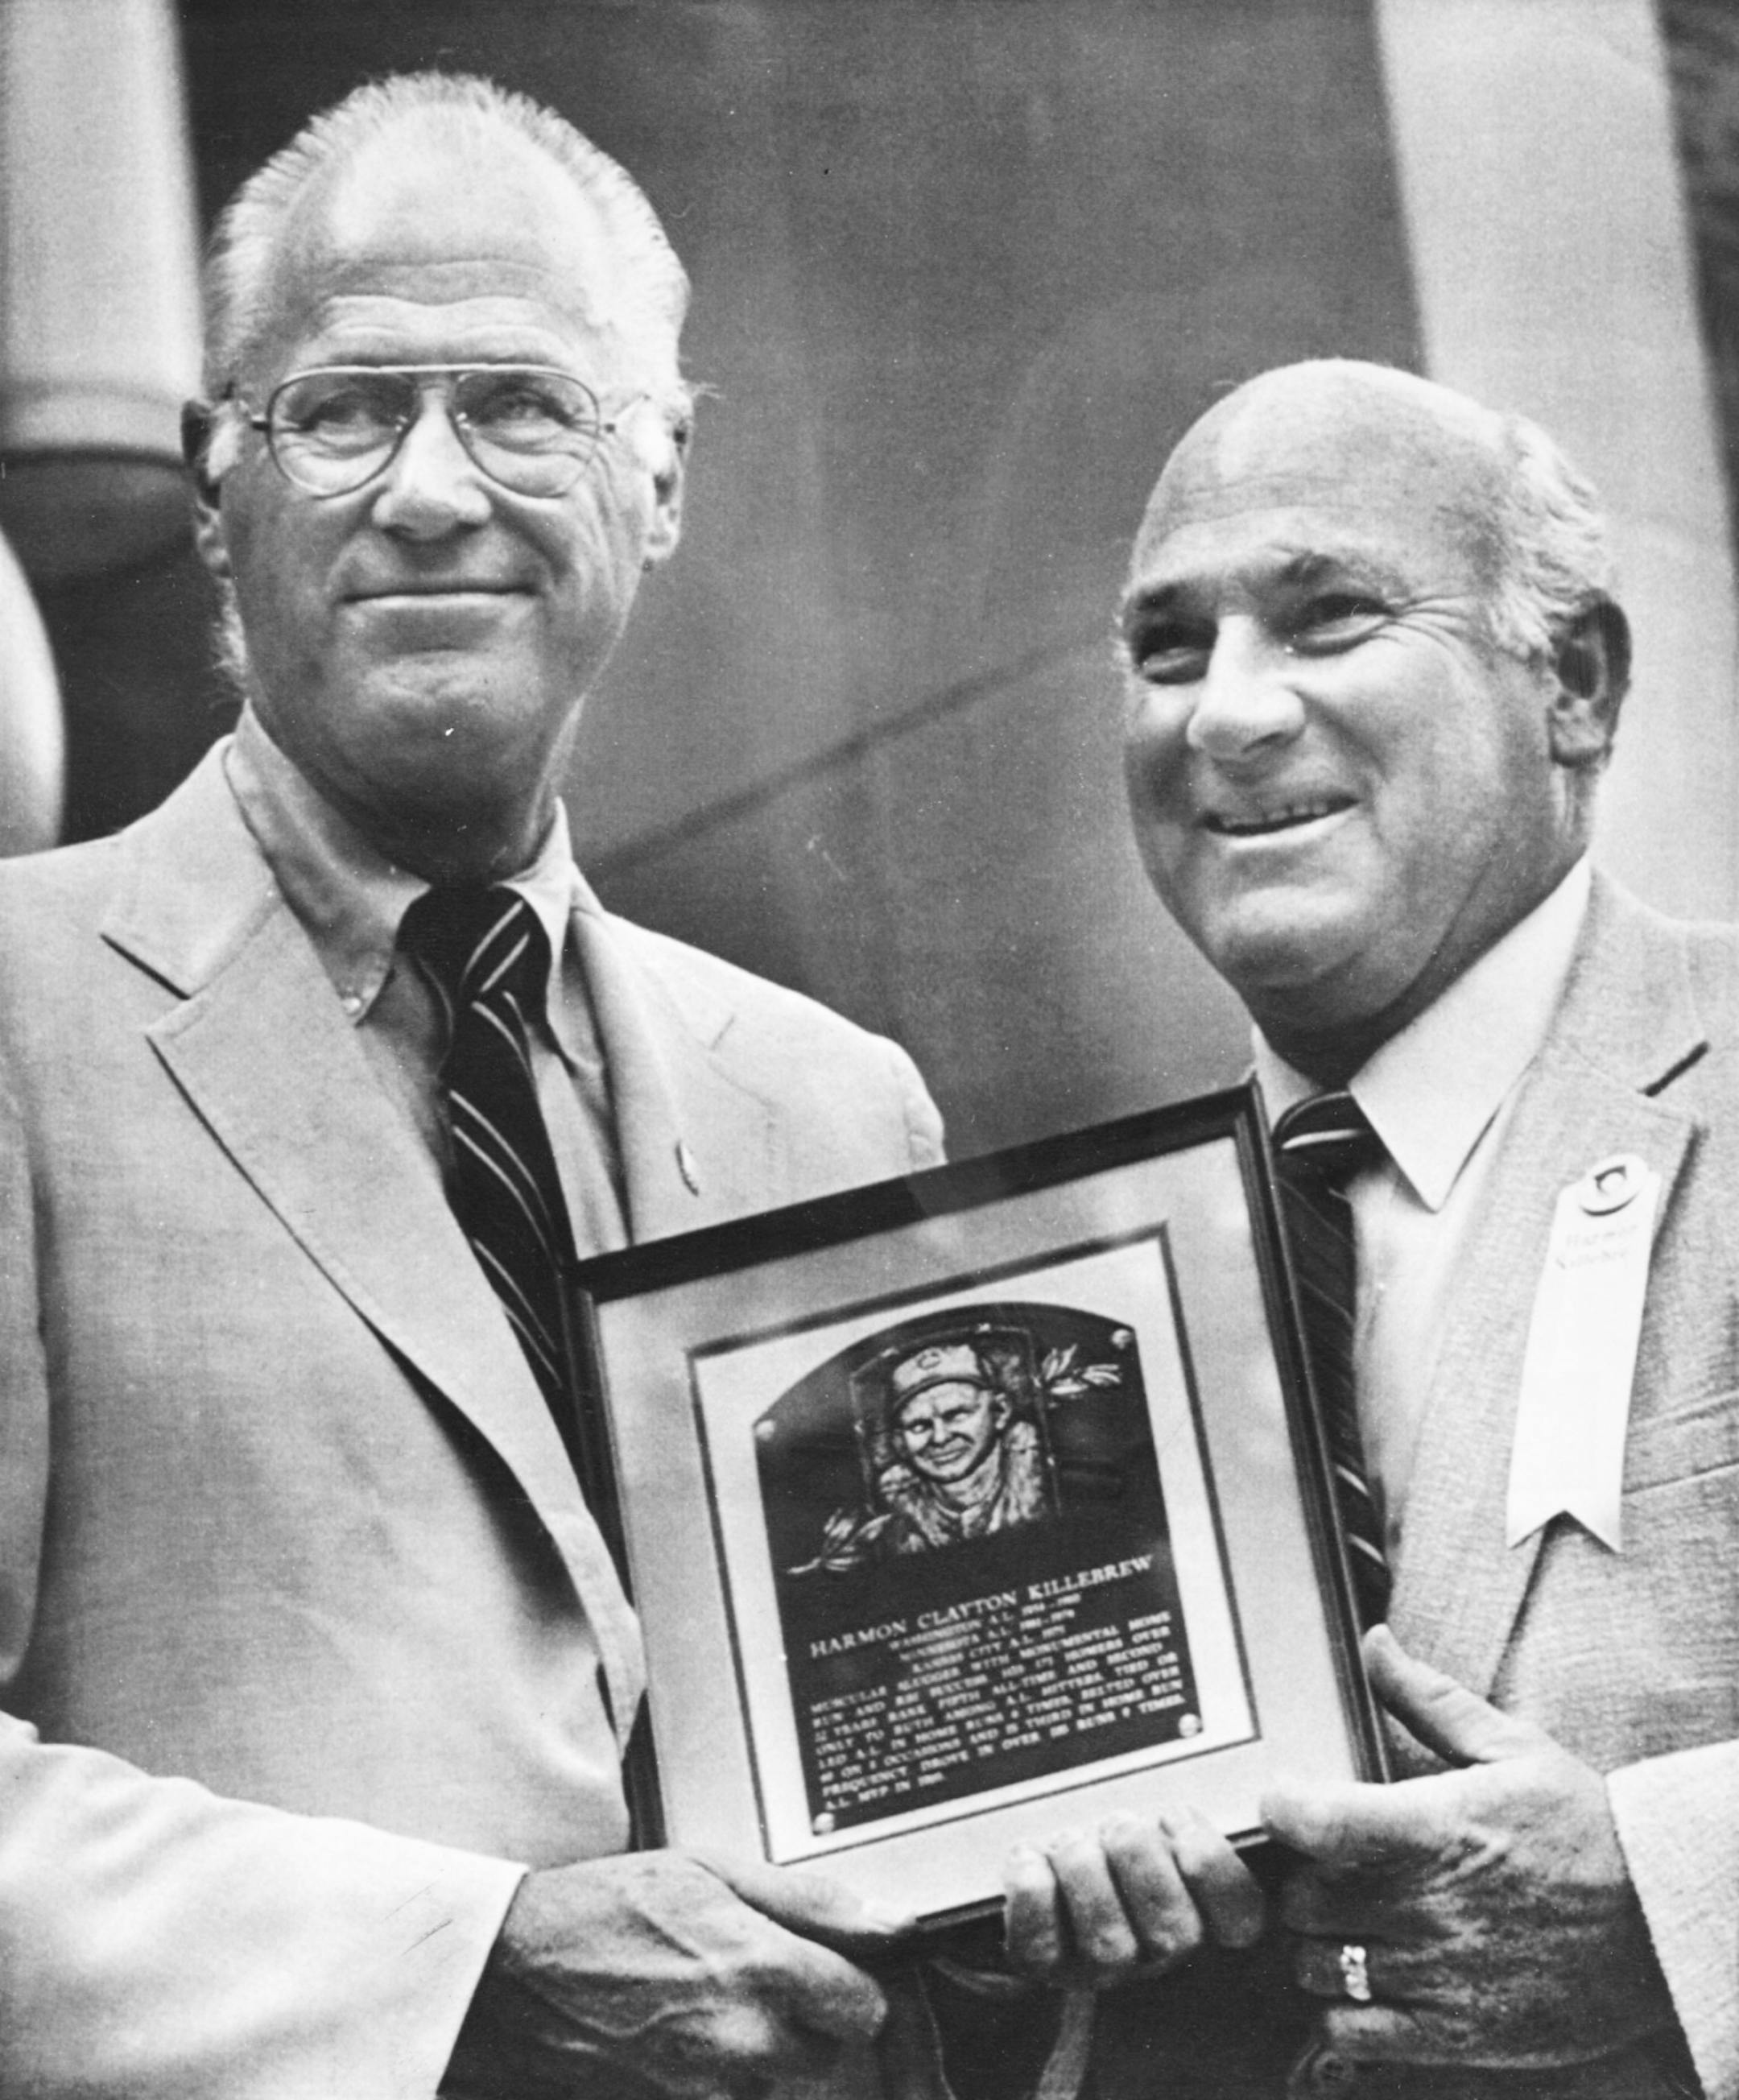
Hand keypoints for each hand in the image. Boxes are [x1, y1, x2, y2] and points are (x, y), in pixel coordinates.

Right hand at [444, 1846, 913, 2098]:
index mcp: (762, 1969)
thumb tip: (897, 1924)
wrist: (512, 1979)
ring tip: (749, 2019)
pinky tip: (719, 2046)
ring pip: (797, 2092)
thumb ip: (814, 1902)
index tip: (843, 1972)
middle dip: (831, 2032)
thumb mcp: (712, 1870)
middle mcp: (748, 2044)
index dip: (862, 1988)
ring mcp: (714, 2093)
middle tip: (800, 1997)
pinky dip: (748, 2081)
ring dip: (791, 2064)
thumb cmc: (606, 1912)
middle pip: (842, 2063)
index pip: (871, 2009)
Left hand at [1002, 1802, 1264, 1987]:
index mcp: (1198, 1912)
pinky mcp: (1042, 1964)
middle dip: (1141, 1860)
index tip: (1176, 1817)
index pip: (1241, 1919)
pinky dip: (1033, 1892)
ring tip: (1073, 1840)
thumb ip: (1181, 1815)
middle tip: (1118, 1823)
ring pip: (1108, 1942)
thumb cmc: (1112, 1833)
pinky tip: (1031, 1857)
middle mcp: (1155, 1950)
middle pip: (1175, 1932)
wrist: (1044, 1862)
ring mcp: (1100, 1966)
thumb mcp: (1154, 1817)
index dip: (1213, 1865)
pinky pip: (1040, 1942)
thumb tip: (1200, 1788)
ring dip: (1086, 1872)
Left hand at [1263, 1625, 1675, 2069]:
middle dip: (1307, 1876)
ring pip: (1316, 1963)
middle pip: (1303, 1896)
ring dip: (1320, 1941)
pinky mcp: (1451, 2033)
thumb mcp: (1512, 1748)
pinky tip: (1367, 1979)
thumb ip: (1430, 1697)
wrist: (1658, 1924)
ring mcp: (1436, 1976)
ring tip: (1353, 1920)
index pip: (1316, 1822)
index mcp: (1436, 1829)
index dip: (1284, 1809)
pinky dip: (1342, 2009)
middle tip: (1335, 1865)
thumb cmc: (1582, 1830)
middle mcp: (1427, 1907)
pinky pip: (1351, 2032)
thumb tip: (1376, 1642)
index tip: (1289, 1802)